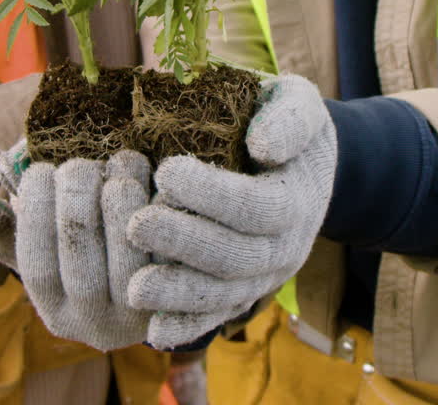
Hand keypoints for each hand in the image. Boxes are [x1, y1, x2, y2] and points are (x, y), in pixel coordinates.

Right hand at [0, 142, 152, 351]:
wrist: (156, 289)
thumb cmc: (82, 257)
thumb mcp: (40, 251)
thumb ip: (3, 233)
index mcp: (56, 314)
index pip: (37, 264)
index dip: (35, 212)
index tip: (40, 170)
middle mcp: (96, 325)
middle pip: (80, 256)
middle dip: (75, 199)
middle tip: (77, 163)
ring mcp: (141, 313)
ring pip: (126, 254)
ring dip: (118, 200)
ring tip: (113, 165)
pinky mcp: (179, 292)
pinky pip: (167, 248)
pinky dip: (156, 207)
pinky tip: (145, 177)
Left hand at [125, 75, 336, 348]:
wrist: (301, 163)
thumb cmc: (284, 123)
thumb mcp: (298, 104)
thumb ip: (290, 119)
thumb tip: (263, 144)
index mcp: (296, 199)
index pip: (255, 205)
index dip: (212, 193)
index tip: (167, 172)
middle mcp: (285, 247)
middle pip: (236, 255)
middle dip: (185, 243)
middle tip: (136, 225)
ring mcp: (265, 275)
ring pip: (225, 293)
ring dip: (180, 294)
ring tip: (135, 288)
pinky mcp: (244, 292)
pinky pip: (218, 314)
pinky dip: (188, 326)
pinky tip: (155, 333)